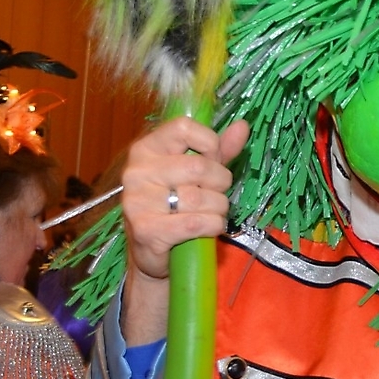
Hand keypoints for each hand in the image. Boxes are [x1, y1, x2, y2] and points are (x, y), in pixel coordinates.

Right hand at [119, 117, 248, 344]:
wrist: (152, 252)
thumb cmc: (175, 206)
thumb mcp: (196, 173)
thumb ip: (219, 150)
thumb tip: (242, 126)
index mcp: (145, 149)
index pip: (183, 127)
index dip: (210, 143)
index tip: (213, 160)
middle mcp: (136, 172)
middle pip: (199, 166)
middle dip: (220, 183)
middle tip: (216, 194)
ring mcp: (137, 202)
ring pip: (201, 197)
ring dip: (218, 208)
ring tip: (211, 213)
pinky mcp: (146, 230)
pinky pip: (198, 222)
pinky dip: (213, 226)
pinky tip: (208, 228)